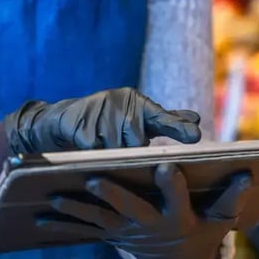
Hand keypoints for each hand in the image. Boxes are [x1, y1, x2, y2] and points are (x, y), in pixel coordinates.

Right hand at [4, 87, 201, 154]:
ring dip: (110, 156)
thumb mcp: (138, 119)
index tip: (196, 137)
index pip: (161, 117)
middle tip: (124, 156)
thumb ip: (165, 120)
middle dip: (131, 153)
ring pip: (114, 147)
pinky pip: (92, 149)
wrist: (62, 120)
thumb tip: (196, 120)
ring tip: (103, 151)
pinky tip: (87, 151)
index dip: (178, 127)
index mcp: (138, 103)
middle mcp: (120, 102)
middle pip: (136, 141)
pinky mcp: (78, 123)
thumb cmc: (108, 123)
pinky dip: (91, 154)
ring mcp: (98, 111)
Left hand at [37, 164, 251, 258]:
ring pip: (98, 218)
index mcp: (178, 218)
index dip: (171, 184)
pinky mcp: (110, 234)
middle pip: (129, 209)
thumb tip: (246, 174)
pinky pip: (83, 228)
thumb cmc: (202, 231)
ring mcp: (126, 232)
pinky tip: (37, 215)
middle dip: (111, 193)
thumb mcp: (220, 219)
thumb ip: (230, 198)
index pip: (176, 197)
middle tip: (93, 177)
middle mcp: (150, 226)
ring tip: (52, 194)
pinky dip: (61, 221)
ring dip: (75, 208)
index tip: (165, 165)